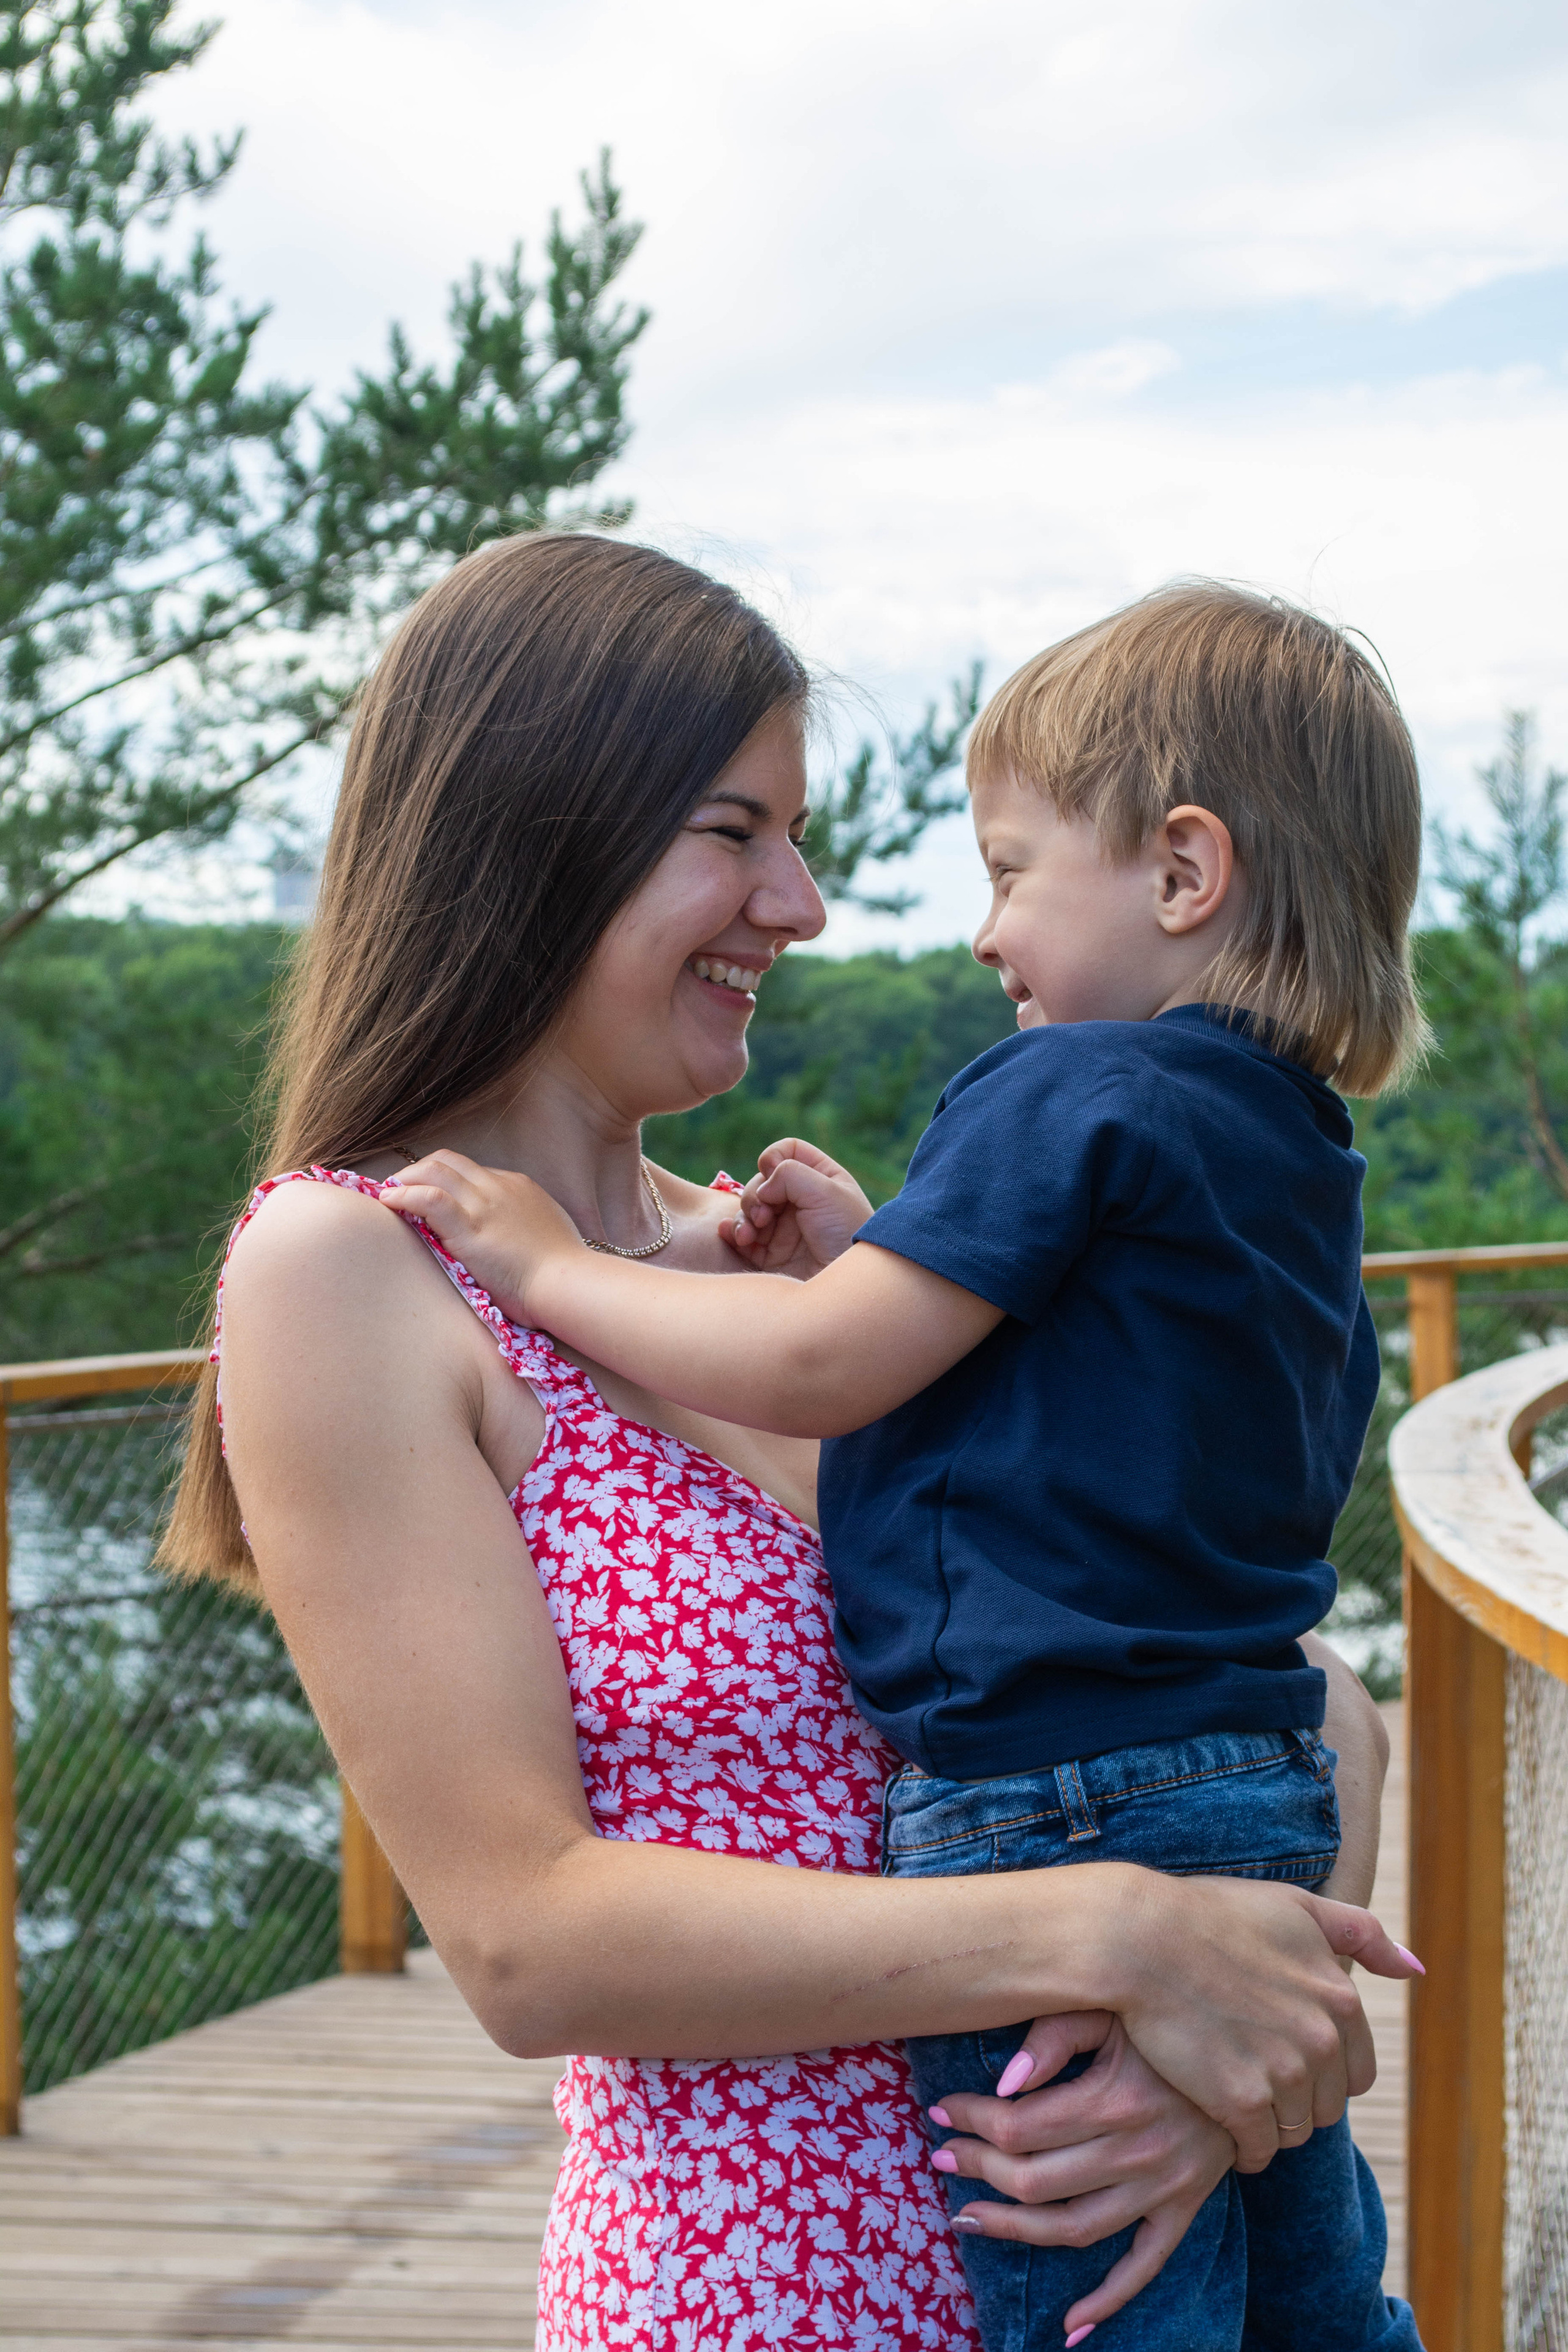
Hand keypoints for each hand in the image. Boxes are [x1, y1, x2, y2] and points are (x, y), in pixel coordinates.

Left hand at [383, 1151, 580, 1322]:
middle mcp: (498, 1187)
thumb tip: (509, 1231)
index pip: (471, 1171)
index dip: (444, 1179)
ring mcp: (483, 1205)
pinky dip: (403, 1195)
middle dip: (418, 1170)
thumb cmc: (562, 1270)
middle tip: (400, 1189)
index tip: (428, 1193)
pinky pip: (428, 1198)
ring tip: (388, 1195)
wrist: (567, 1283)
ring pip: (434, 1171)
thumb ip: (523, 1222)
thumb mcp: (546, 1230)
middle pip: (447, 1161)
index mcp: (517, 1187)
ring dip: (404, 1179)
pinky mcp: (469, 1228)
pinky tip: (388, 1202)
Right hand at [720, 1138, 872, 1276]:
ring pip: (748, 1209)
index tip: (773, 1174)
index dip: (774, 1157)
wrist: (848, 1288)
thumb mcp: (827, 1192)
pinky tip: (734, 1237)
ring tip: (749, 1236)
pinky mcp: (770, 1256)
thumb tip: (763, 1187)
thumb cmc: (847, 1235)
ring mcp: (784, 1229)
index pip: (788, 1151)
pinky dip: (732, 1233)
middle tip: (764, 1217)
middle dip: (756, 1196)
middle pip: (761, 1182)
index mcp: (821, 1179)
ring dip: (743, 1217)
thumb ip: (790, 1175)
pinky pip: (741, 1238)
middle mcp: (801, 1201)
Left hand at [931, 2012, 1236, 2337]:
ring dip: (1013, 2229)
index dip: (970, 2120)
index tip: (941, 2113)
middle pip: (1035, 2180)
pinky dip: (1108, 2300)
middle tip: (942, 2159)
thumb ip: (1055, 2035)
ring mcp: (1163, 2188)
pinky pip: (1144, 2266)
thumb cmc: (1165, 2022)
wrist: (1247, 2053)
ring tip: (968, 2218)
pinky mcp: (1184, 2209)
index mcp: (1115, 2097)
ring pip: (1073, 2228)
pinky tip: (1070, 2324)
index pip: (1018, 2125)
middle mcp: (1138, 2151)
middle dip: (977, 2170)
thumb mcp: (1113, 2009)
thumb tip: (1004, 2082)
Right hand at [1090, 1865, 1421, 2172]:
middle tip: (1251, 2071)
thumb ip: (1360, 1933)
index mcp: (1340, 1997)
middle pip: (1326, 2104)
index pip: (1356, 2070)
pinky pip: (1257, 2150)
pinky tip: (1217, 2118)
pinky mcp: (1241, 2102)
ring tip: (1231, 2091)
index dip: (1320, 2066)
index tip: (1282, 2053)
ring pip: (1293, 2130)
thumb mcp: (1294, 1906)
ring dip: (1268, 2121)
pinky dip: (1242, 2145)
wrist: (1139, 1938)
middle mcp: (1323, 2040)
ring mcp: (1284, 2074)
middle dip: (1296, 2096)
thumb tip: (1416, 1969)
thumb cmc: (1211, 1915)